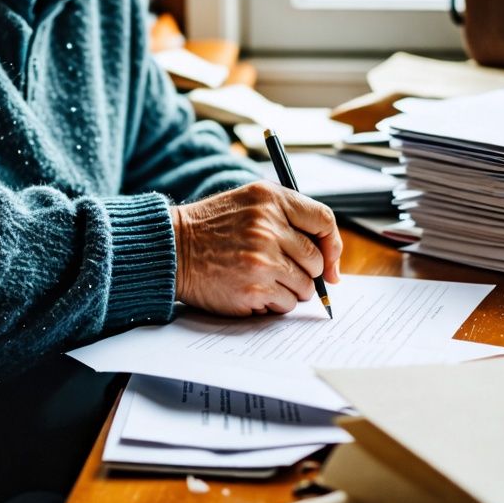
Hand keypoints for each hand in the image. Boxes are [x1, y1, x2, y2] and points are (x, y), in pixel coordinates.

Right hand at [170, 180, 341, 316]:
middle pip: (316, 259)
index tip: (330, 261)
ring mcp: (262, 259)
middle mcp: (268, 226)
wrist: (171, 249)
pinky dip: (275, 303)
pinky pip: (286, 303)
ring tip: (263, 280)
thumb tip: (329, 259)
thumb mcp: (248, 202)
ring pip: (304, 285)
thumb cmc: (211, 228)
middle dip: (306, 271)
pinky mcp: (255, 287)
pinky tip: (253, 290)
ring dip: (290, 289)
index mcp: (270, 199)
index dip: (332, 245)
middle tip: (282, 271)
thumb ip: (287, 217)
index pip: (323, 221)